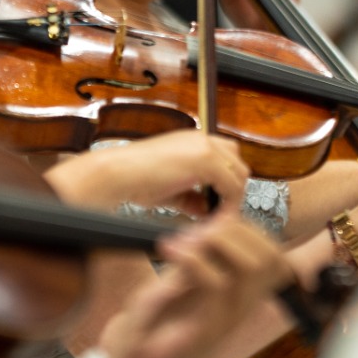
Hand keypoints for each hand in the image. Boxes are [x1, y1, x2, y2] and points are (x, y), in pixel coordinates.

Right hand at [45, 131, 249, 215]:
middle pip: (237, 163)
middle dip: (232, 188)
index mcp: (192, 141)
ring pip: (239, 174)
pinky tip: (213, 218)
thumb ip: (192, 197)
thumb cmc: (134, 179)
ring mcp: (205, 147)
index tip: (216, 204)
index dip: (225, 181)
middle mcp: (201, 139)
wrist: (117, 174)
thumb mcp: (170, 190)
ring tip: (217, 218)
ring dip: (232, 197)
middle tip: (220, 212)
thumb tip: (207, 210)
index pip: (226, 157)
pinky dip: (227, 205)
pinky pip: (232, 186)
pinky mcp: (206, 160)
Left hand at [100, 215, 292, 357]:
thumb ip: (199, 256)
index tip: (211, 221)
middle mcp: (239, 309)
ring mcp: (226, 322)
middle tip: (197, 230)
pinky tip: (168, 250)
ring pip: (251, 268)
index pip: (272, 254)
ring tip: (183, 240)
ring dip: (217, 240)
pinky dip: (193, 258)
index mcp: (236, 296)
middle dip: (236, 229)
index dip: (248, 228)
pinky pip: (217, 285)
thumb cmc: (146, 333)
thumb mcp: (173, 284)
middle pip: (270, 257)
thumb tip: (220, 218)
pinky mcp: (207, 332)